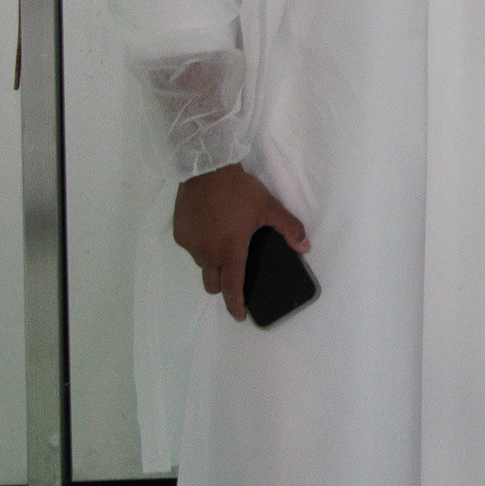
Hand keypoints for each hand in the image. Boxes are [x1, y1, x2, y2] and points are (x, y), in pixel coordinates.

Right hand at [173, 164, 310, 322]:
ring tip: (224, 243)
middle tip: (233, 275)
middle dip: (223, 286)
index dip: (236, 305)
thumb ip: (289, 228)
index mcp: (230, 251)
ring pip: (202, 265)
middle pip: (213, 283)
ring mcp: (191, 244)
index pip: (232, 288)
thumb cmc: (239, 190)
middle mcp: (207, 253)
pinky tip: (210, 229)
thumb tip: (305, 246)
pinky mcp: (180, 233)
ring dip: (212, 262)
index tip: (239, 316)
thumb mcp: (269, 207)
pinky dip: (201, 245)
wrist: (206, 169)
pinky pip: (192, 248)